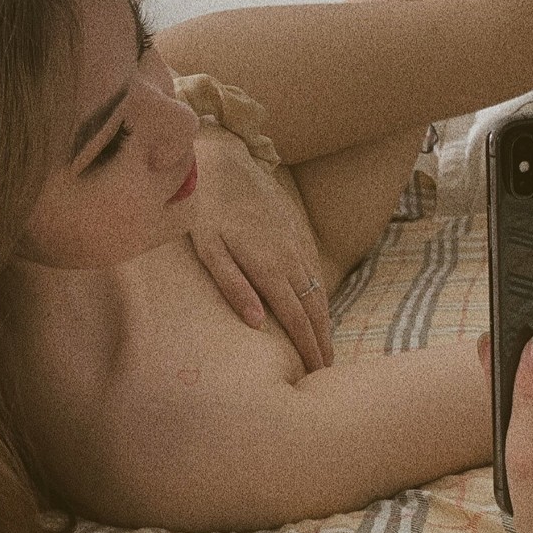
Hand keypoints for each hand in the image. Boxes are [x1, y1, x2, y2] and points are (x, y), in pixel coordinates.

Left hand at [186, 120, 332, 370]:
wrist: (222, 160)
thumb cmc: (204, 208)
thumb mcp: (208, 248)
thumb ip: (233, 286)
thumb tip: (259, 324)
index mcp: (269, 266)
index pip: (297, 318)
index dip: (308, 347)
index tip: (316, 372)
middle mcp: (291, 255)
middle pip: (314, 308)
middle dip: (322, 340)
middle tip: (328, 370)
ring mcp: (297, 240)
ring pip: (318, 288)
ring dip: (324, 319)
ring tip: (325, 346)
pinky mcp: (297, 228)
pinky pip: (315, 268)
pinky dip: (320, 293)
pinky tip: (318, 306)